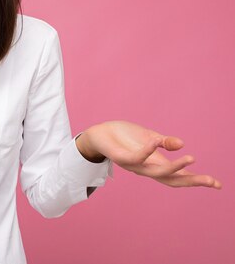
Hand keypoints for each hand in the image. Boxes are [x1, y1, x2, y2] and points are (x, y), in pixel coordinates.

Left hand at [77, 120, 221, 188]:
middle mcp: (146, 168)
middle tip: (212, 181)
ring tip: (191, 158)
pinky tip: (156, 141)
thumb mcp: (150, 136)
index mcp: (155, 164)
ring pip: (157, 172)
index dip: (197, 180)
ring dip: (174, 167)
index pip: (178, 177)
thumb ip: (165, 142)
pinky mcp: (121, 158)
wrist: (100, 133)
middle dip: (192, 181)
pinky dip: (147, 150)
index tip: (218, 185)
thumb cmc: (125, 136)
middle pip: (172, 180)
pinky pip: (136, 157)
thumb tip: (181, 144)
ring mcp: (134, 165)